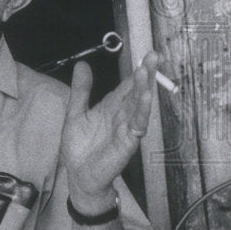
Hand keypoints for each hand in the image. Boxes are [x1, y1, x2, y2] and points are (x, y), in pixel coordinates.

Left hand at [62, 51, 160, 213]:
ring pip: (139, 105)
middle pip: (137, 91)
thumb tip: (82, 64)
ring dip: (145, 88)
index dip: (137, 71)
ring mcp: (127, 128)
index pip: (127, 85)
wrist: (78, 174)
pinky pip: (138, 124)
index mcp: (111, 107)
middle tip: (154, 55)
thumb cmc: (80, 146)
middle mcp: (122, 115)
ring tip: (147, 70)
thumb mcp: (76, 112)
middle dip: (146, 73)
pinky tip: (147, 97)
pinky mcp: (128, 142)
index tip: (146, 55)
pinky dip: (143, 110)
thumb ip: (81, 90)